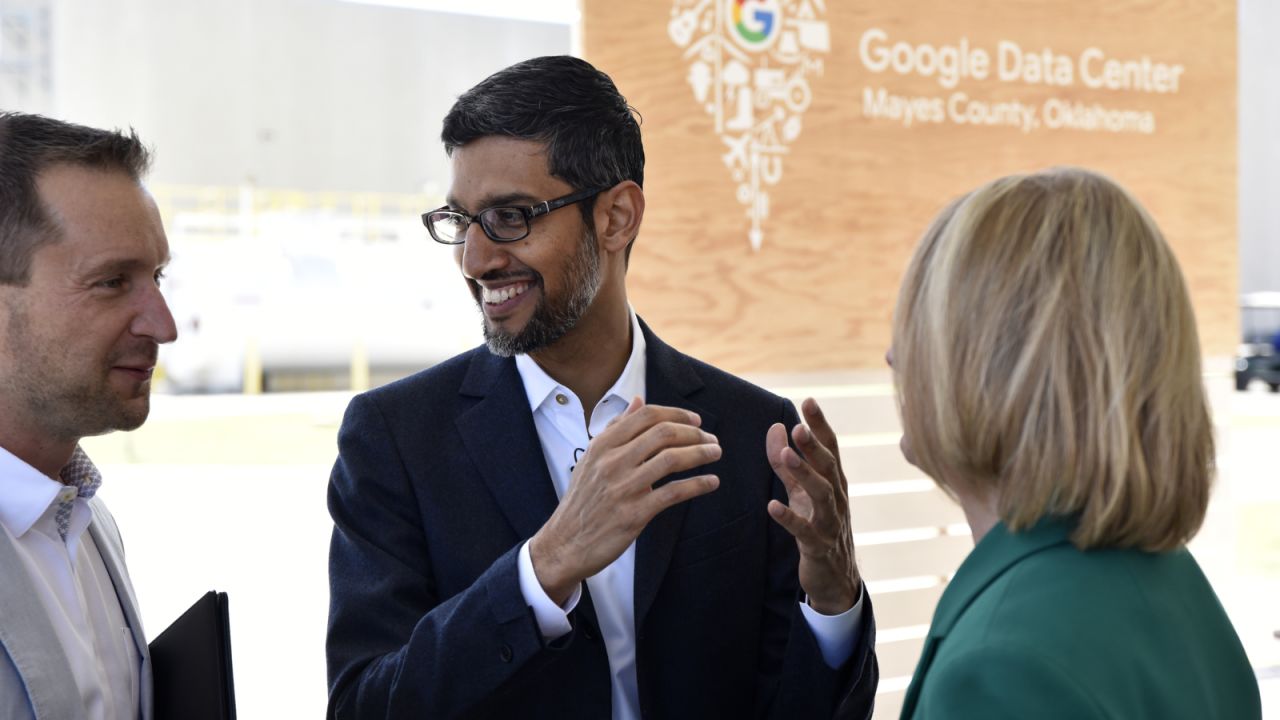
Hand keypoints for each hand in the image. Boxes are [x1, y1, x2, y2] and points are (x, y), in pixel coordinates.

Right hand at [529, 397, 721, 604]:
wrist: (565, 543)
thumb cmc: (582, 500)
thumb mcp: (591, 459)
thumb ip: (616, 428)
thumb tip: (638, 400)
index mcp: (602, 445)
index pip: (646, 416)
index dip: (676, 414)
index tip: (696, 421)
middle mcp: (612, 462)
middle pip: (663, 434)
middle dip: (694, 433)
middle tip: (711, 439)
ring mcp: (623, 488)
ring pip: (671, 459)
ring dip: (700, 453)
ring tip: (716, 453)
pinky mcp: (634, 514)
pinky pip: (673, 492)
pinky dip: (698, 485)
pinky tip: (712, 482)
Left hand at [765, 398, 859, 614]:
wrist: (835, 577)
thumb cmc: (817, 525)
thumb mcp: (800, 491)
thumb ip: (786, 461)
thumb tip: (777, 426)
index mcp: (833, 481)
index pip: (831, 447)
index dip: (820, 425)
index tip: (809, 400)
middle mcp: (837, 498)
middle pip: (829, 467)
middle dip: (814, 446)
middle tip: (799, 427)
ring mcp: (831, 522)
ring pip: (823, 495)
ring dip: (805, 474)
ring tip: (787, 456)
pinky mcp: (819, 546)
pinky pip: (805, 531)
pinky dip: (789, 518)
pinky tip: (772, 506)